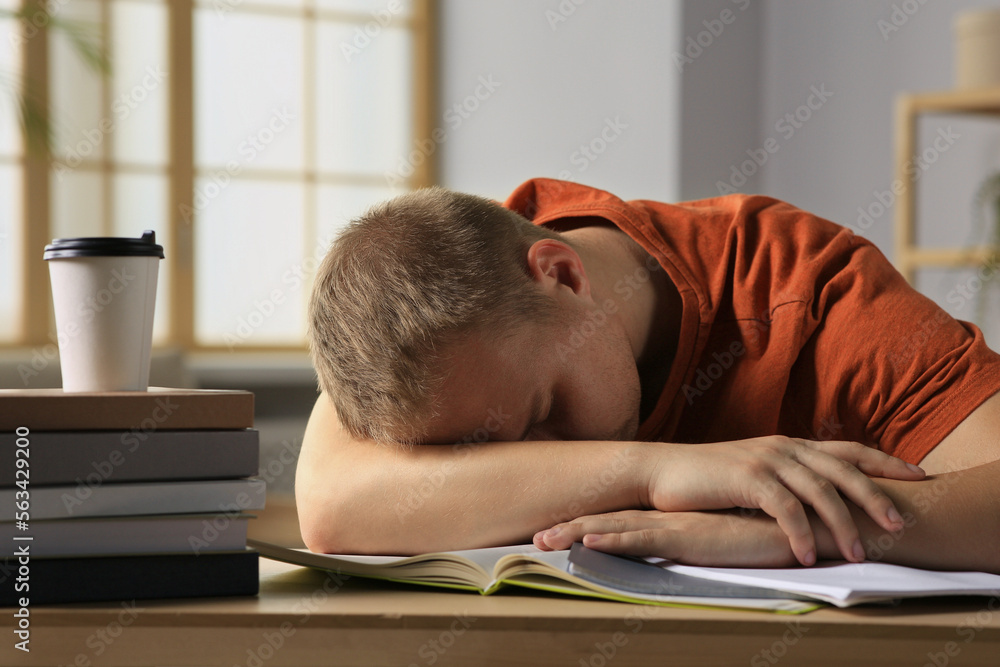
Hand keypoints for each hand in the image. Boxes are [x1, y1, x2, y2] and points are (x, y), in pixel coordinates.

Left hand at [534, 509, 802, 567]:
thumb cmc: (769, 535)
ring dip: (577, 534)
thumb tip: (689, 554)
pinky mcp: (691, 537)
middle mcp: (669, 520)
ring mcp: (677, 526)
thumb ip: (707, 544)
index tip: (556, 533)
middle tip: (534, 539)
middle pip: (608, 523)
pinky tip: (589, 543)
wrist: (802, 525)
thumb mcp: (729, 542)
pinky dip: (615, 542)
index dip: (587, 528)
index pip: (621, 523)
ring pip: (616, 529)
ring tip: (543, 542)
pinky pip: (645, 540)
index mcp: (675, 522)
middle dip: (569, 530)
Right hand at [642, 437, 922, 565]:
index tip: (919, 477)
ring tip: (857, 554)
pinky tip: (806, 557)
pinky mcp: (746, 478)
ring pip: (820, 491)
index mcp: (790, 445)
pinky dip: (800, 534)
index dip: (884, 462)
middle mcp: (784, 447)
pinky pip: (785, 508)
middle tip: (900, 525)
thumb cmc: (708, 479)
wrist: (662, 471)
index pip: (848, 450)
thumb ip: (787, 479)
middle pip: (844, 469)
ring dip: (842, 525)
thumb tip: (817, 501)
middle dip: (876, 497)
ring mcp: (766, 460)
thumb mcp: (755, 472)